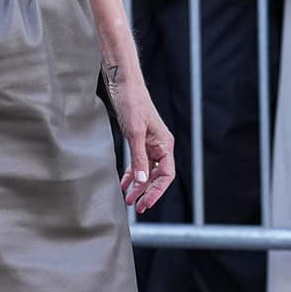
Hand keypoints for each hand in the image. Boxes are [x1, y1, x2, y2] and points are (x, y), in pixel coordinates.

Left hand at [109, 75, 174, 213]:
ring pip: (147, 171)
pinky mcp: (138, 139)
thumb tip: (142, 181)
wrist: (124, 84)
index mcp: (165, 144)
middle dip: (147, 192)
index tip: (145, 204)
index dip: (156, 192)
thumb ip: (139, 158)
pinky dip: (132, 173)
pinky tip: (124, 183)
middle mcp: (160, 145)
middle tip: (137, 207)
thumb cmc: (133, 104)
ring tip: (129, 200)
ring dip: (138, 186)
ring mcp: (149, 143)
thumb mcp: (135, 133)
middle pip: (157, 176)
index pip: (166, 175)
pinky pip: (138, 162)